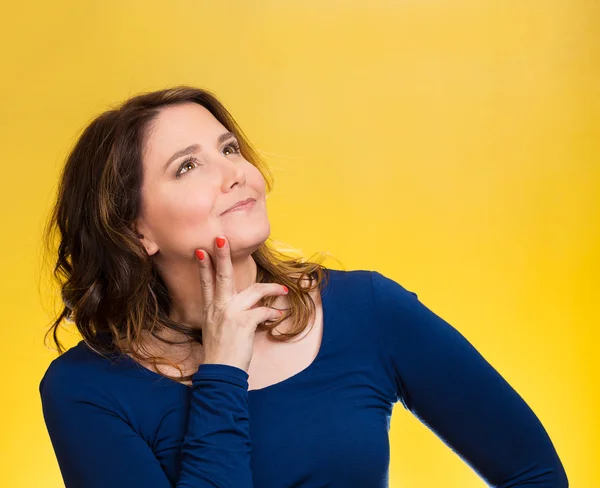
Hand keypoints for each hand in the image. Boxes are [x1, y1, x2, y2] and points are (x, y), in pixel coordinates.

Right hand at [194, 235, 287, 372]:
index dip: (204, 266)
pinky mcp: (244, 323)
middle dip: (221, 256)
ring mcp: (230, 314)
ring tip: (283, 287)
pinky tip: (279, 314)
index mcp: (210, 310)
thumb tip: (239, 308)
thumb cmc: (220, 354)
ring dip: (271, 287)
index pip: (205, 283)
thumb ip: (223, 315)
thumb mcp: (215, 330)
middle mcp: (218, 308)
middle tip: (221, 238)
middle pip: (221, 277)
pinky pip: (264, 310)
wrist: (220, 373)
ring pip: (253, 291)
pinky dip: (274, 312)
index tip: (201, 250)